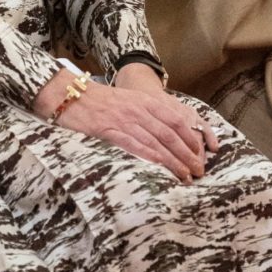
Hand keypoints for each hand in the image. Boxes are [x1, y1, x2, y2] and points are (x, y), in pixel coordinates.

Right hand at [33, 70, 216, 181]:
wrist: (71, 95)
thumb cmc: (100, 101)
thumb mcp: (129, 102)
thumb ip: (147, 115)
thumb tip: (167, 135)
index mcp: (146, 102)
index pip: (177, 121)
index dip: (192, 140)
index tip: (201, 155)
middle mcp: (140, 110)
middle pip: (171, 135)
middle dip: (188, 155)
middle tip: (199, 171)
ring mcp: (126, 120)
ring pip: (157, 142)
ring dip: (173, 161)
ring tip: (185, 176)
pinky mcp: (110, 130)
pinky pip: (134, 145)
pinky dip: (150, 157)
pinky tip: (160, 169)